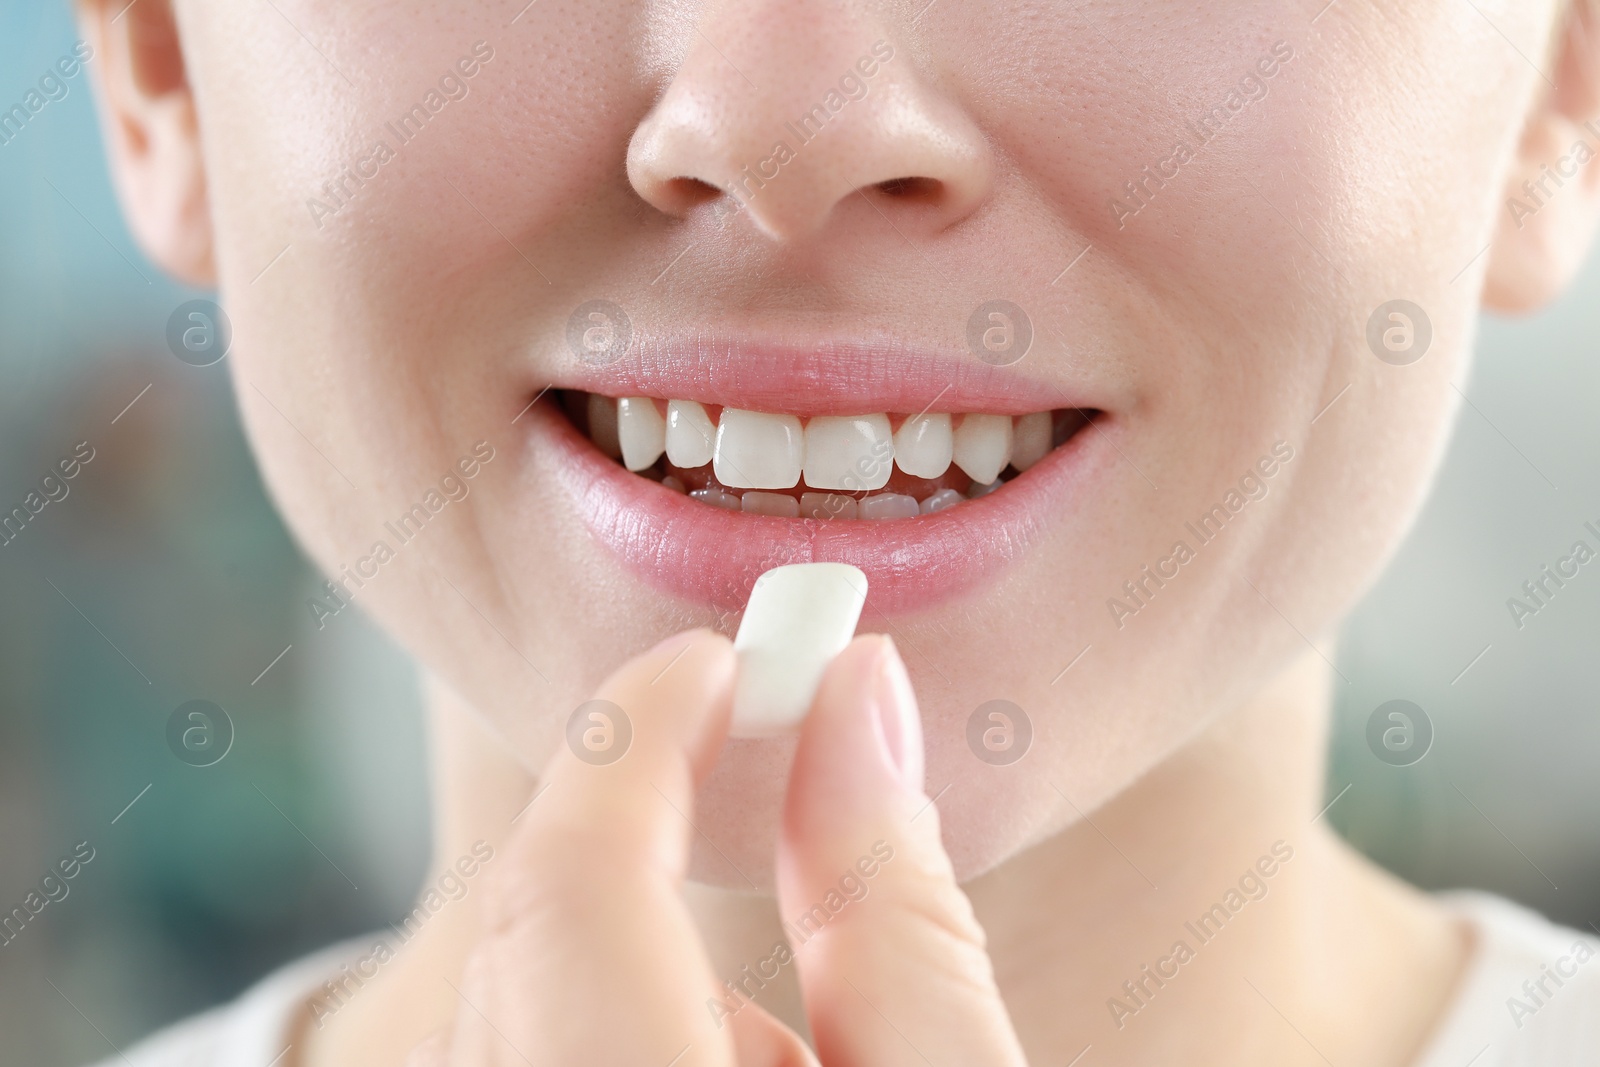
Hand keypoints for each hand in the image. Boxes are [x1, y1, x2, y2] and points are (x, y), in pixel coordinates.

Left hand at [409, 628, 1027, 1065]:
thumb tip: (857, 691)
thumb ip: (896, 902)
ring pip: (513, 987)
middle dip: (642, 811)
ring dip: (636, 941)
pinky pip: (517, 1045)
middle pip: (528, 922)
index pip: (569, 881)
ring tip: (804, 1036)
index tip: (725, 654)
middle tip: (758, 729)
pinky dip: (608, 1010)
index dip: (639, 734)